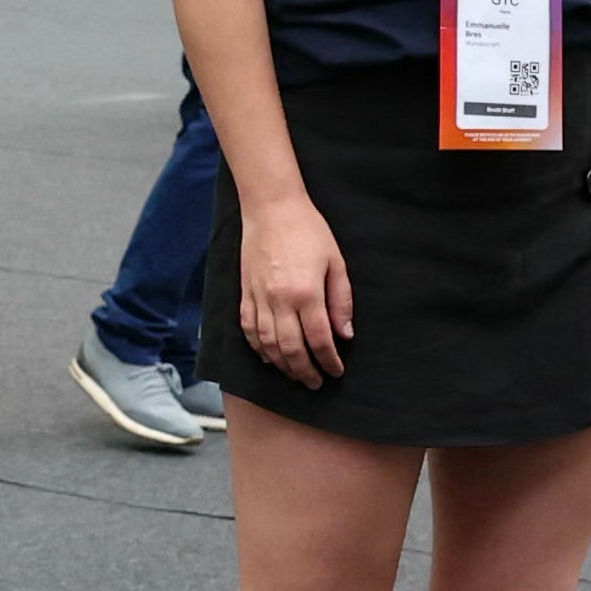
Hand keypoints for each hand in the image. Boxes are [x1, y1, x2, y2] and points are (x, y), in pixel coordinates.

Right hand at [237, 191, 356, 385]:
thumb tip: (345, 334)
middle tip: (317, 382)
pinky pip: (249, 331)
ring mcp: (258, 298)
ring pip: (268, 346)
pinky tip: (270, 358)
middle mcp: (279, 300)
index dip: (329, 360)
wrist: (271, 208)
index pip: (320, 339)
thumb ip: (341, 301)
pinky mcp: (244, 294)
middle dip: (306, 371)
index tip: (336, 371)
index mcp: (306, 292)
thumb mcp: (335, 262)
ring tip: (296, 375)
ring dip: (283, 366)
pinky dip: (259, 349)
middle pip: (292, 350)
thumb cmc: (308, 230)